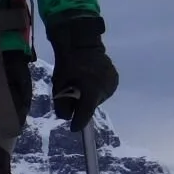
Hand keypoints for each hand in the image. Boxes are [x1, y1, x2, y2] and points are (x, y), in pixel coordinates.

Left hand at [48, 16, 118, 131]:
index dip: (79, 121)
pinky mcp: (116, 80)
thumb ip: (61, 103)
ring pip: (97, 99)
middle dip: (81, 104)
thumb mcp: (58, 84)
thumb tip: (67, 118)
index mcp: (92, 88)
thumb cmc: (68, 64)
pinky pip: (103, 91)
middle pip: (91, 105)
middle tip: (72, 92)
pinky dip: (96, 90)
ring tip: (82, 83)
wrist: (83, 44)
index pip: (86, 111)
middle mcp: (106, 87)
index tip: (74, 129)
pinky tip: (90, 80)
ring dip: (89, 96)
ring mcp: (113, 83)